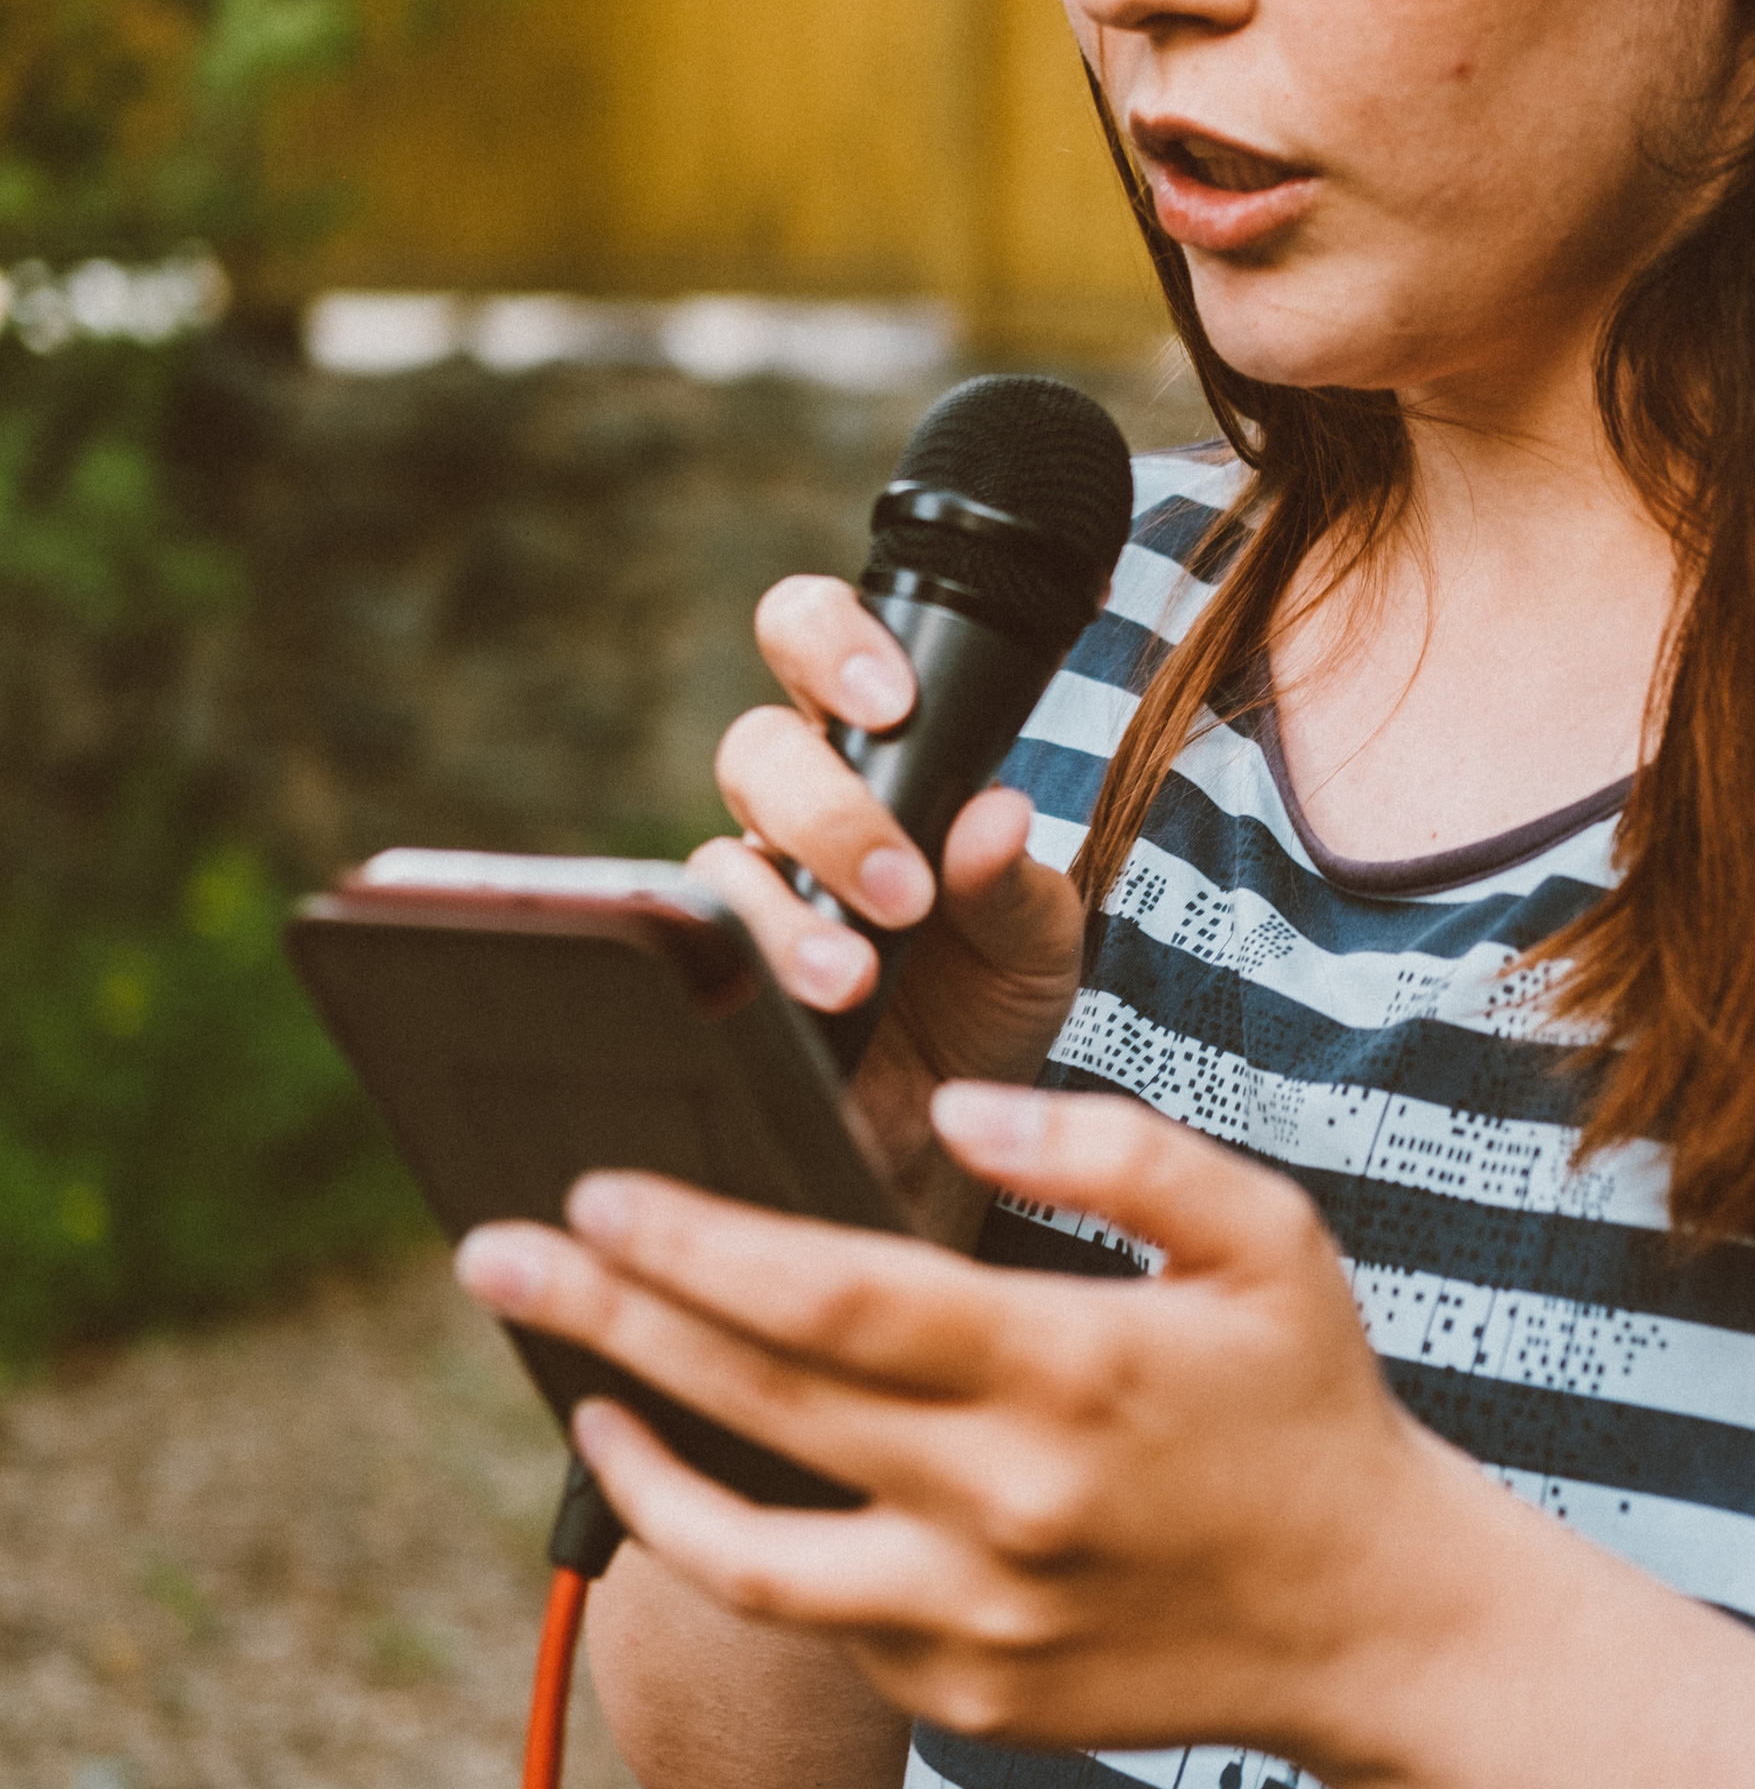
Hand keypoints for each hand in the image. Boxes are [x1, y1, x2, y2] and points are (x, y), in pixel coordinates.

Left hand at [454, 1085, 1480, 1761]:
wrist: (1373, 1625)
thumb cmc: (1306, 1400)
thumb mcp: (1264, 1236)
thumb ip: (1116, 1152)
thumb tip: (959, 1110)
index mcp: (1070, 1373)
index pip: (837, 1296)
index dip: (699, 1245)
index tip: (596, 1191)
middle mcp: (1005, 1508)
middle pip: (756, 1403)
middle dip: (606, 1321)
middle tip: (492, 1255)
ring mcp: (973, 1623)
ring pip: (745, 1556)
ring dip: (637, 1467)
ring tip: (576, 1393)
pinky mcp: (961, 1700)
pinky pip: (820, 1617)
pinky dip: (749, 1543)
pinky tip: (711, 1476)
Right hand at [690, 574, 1086, 1239]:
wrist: (950, 1147)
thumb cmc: (989, 1010)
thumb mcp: (1035, 946)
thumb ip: (1016, 884)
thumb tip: (995, 813)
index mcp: (878, 760)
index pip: (817, 640)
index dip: (831, 642)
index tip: (890, 701)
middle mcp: (796, 811)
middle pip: (757, 750)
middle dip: (826, 810)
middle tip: (900, 891)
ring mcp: (744, 895)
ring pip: (714, 857)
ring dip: (786, 916)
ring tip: (852, 979)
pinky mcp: (707, 980)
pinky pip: (685, 955)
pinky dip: (742, 975)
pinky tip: (798, 1009)